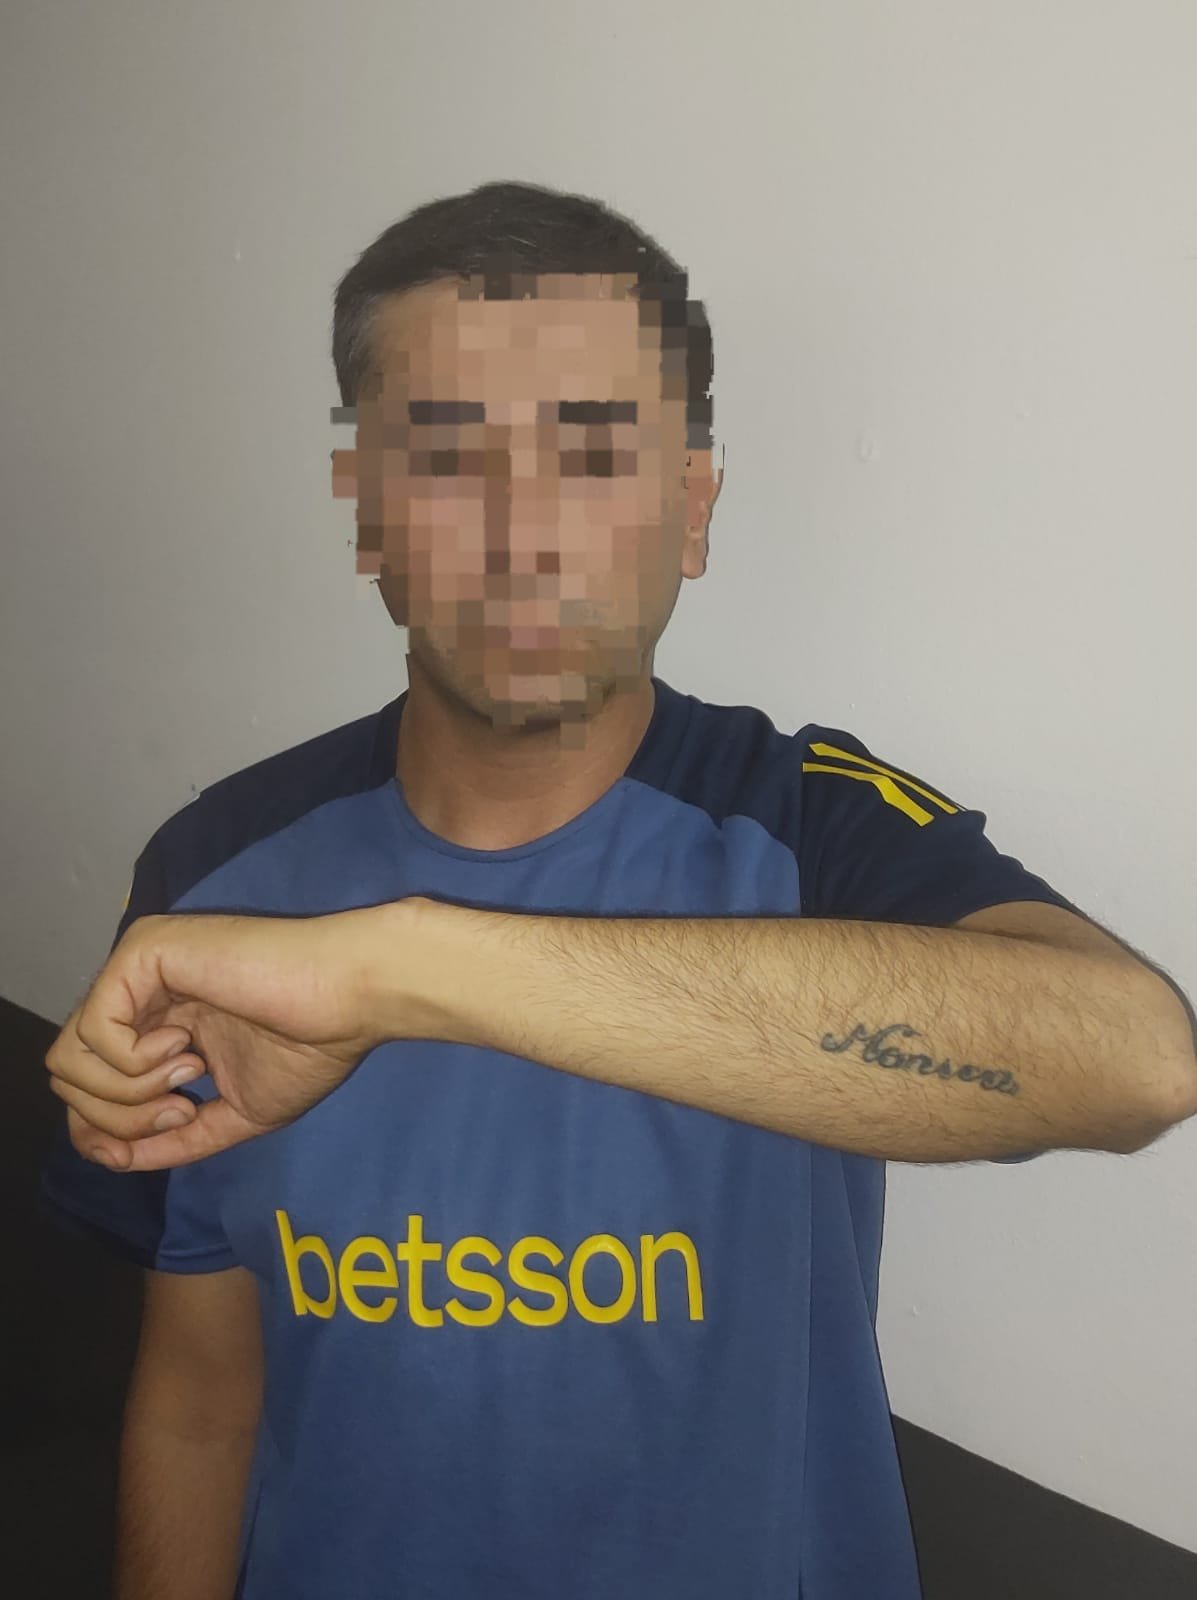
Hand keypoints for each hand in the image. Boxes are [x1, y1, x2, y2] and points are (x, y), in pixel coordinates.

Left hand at [44, 903, 407, 1172]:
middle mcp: (139, 992)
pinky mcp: (142, 954)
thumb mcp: (232, 1114)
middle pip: (71, 1076)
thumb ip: (172, 1139)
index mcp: (160, 1022)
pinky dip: (134, 1064)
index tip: (179, 1122)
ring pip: (70, 1059)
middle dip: (120, 1117)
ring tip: (190, 1072)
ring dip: (128, 1093)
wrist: (349, 998)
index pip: (91, 1083)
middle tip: (186, 1104)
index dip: (111, 1129)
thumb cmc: (311, 1046)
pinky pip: (93, 1033)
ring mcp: (137, 969)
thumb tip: (107, 1159)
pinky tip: (187, 1048)